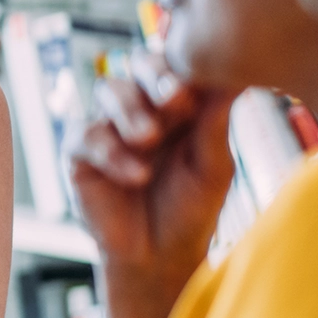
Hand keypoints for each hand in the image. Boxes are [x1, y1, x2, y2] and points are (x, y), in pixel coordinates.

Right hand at [68, 54, 235, 280]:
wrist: (158, 256)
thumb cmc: (192, 208)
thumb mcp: (213, 165)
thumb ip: (216, 120)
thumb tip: (237, 74)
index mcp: (178, 102)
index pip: (176, 62)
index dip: (181, 67)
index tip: (195, 89)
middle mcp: (142, 106)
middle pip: (137, 62)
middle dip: (154, 76)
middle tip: (173, 100)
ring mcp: (108, 125)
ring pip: (108, 88)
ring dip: (130, 110)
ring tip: (149, 140)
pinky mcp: (80, 151)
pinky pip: (86, 133)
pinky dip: (111, 152)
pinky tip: (136, 176)